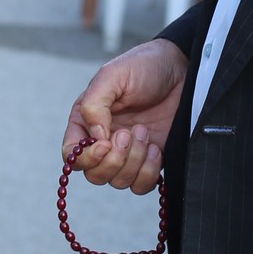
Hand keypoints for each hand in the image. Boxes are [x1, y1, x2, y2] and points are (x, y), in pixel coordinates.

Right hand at [61, 37, 188, 195]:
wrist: (181, 71)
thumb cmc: (142, 68)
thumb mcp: (112, 76)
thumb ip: (94, 104)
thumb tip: (95, 139)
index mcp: (85, 122)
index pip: (71, 155)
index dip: (86, 158)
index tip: (106, 144)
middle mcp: (103, 141)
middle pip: (94, 174)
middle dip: (115, 160)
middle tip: (130, 132)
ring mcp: (126, 154)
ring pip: (119, 181)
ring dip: (134, 161)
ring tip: (144, 132)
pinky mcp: (149, 161)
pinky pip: (141, 185)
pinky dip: (149, 172)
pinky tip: (156, 147)